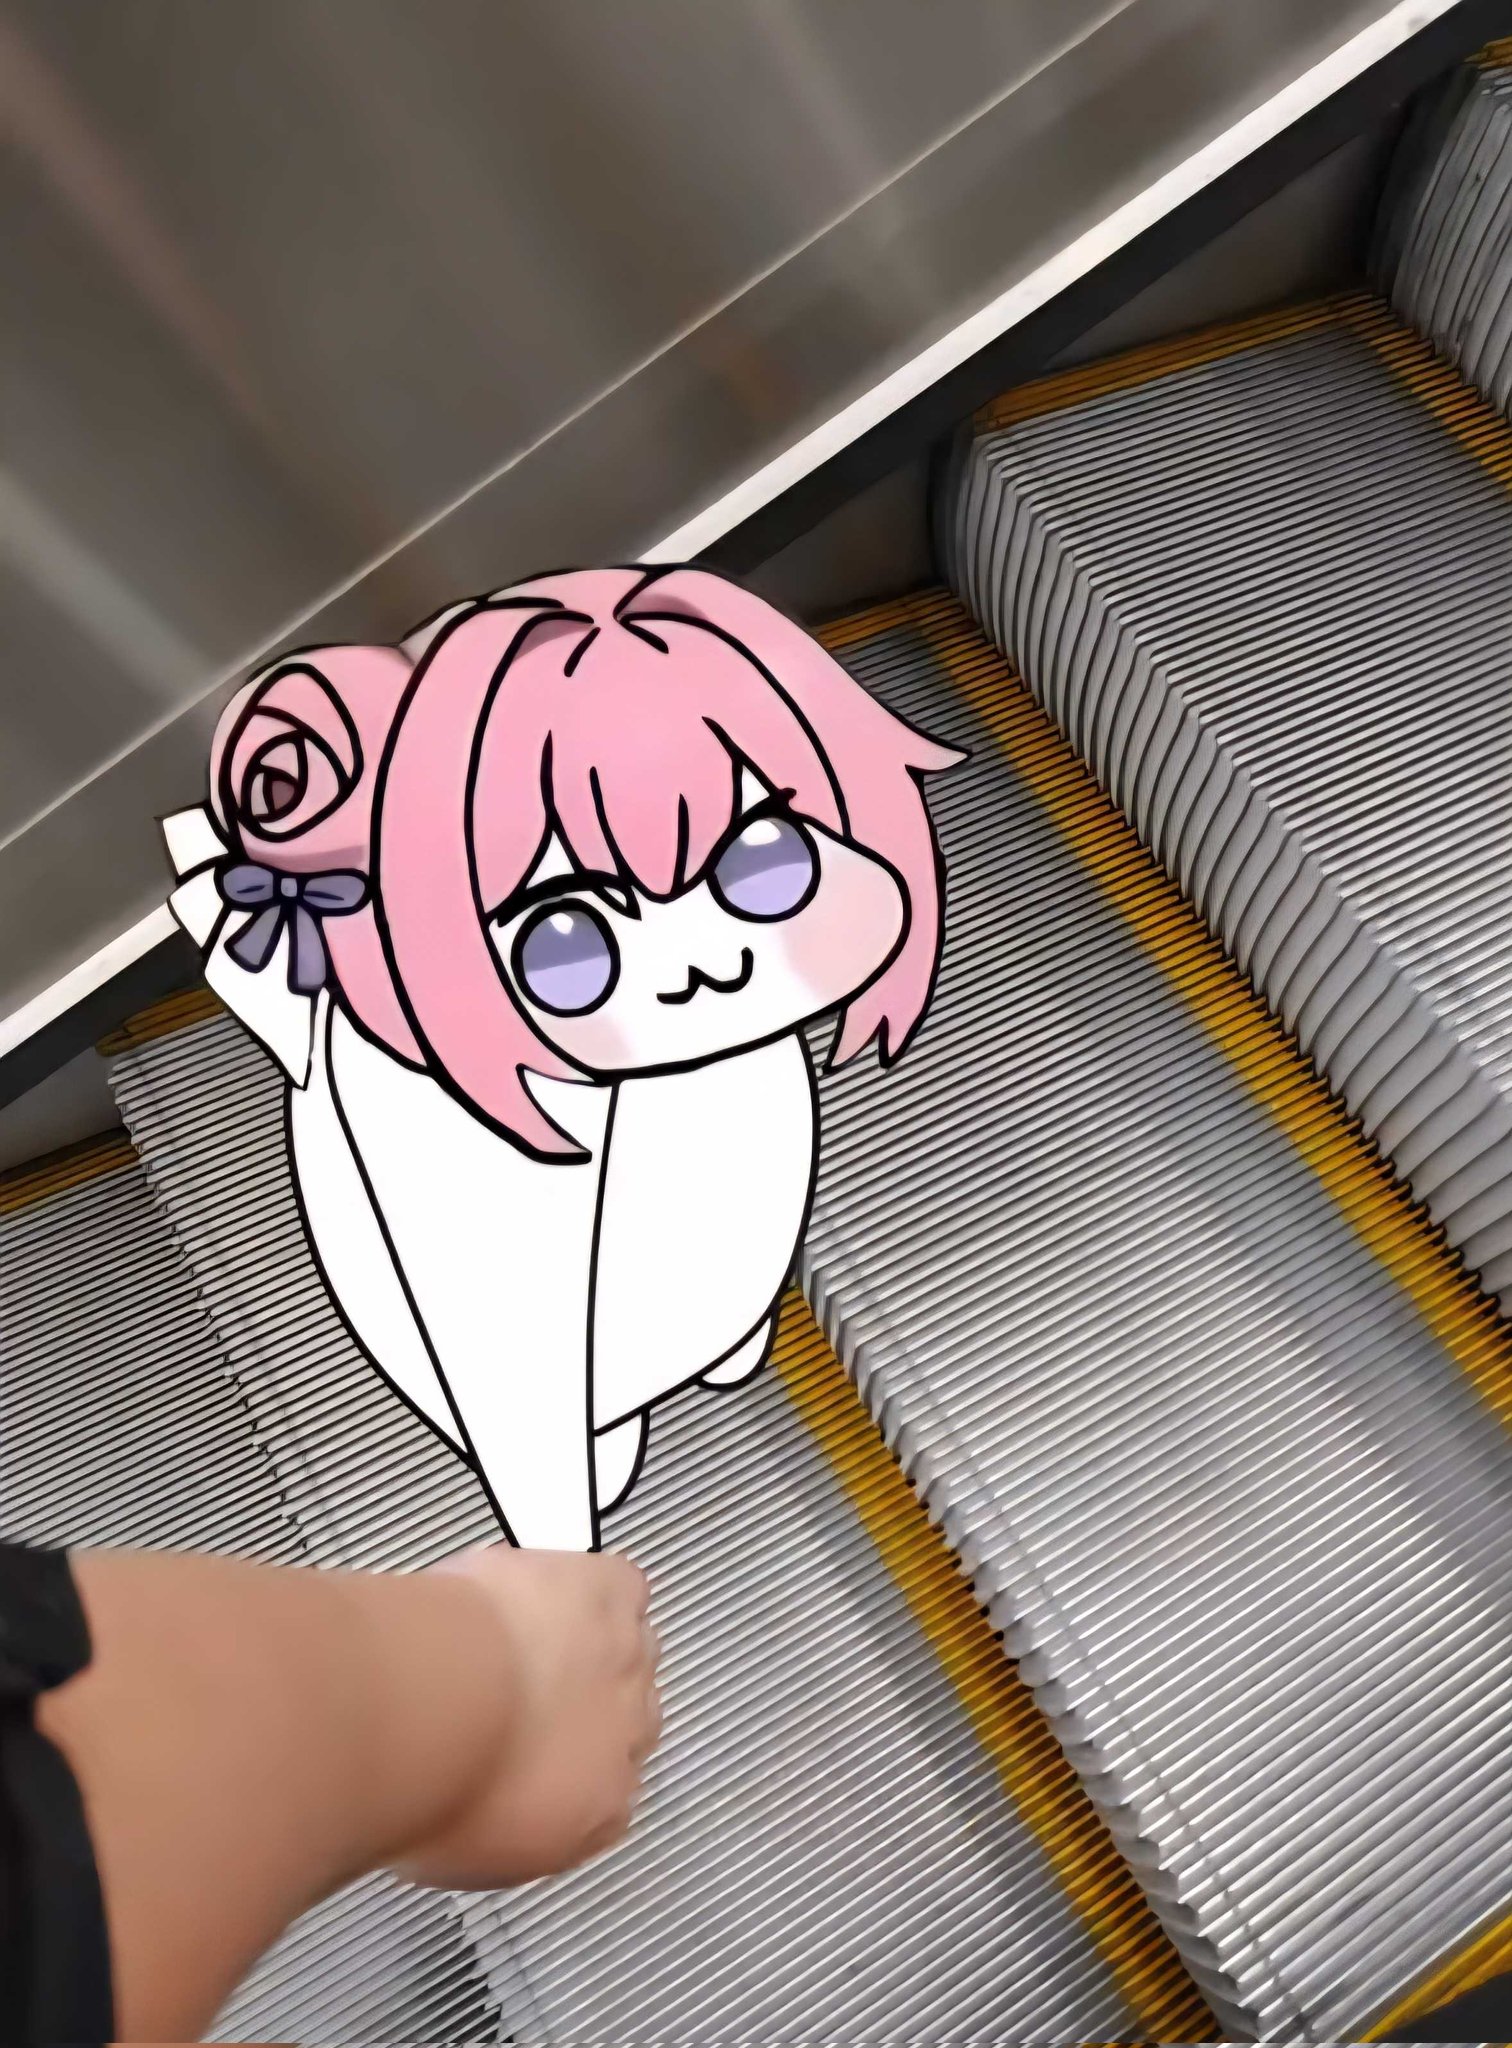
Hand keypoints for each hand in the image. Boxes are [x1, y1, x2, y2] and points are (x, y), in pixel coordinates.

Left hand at [391, 1545, 661, 1888]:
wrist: (426, 1710)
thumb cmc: (430, 1782)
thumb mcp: (454, 1851)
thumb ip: (494, 1826)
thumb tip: (473, 1815)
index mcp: (601, 1810)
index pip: (612, 1786)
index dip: (568, 1757)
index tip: (527, 1745)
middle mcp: (629, 1736)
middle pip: (631, 1710)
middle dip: (582, 1697)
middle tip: (519, 1686)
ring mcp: (627, 1661)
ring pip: (629, 1644)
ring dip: (584, 1638)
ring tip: (521, 1634)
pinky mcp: (613, 1595)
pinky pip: (622, 1583)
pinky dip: (584, 1581)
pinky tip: (543, 1585)